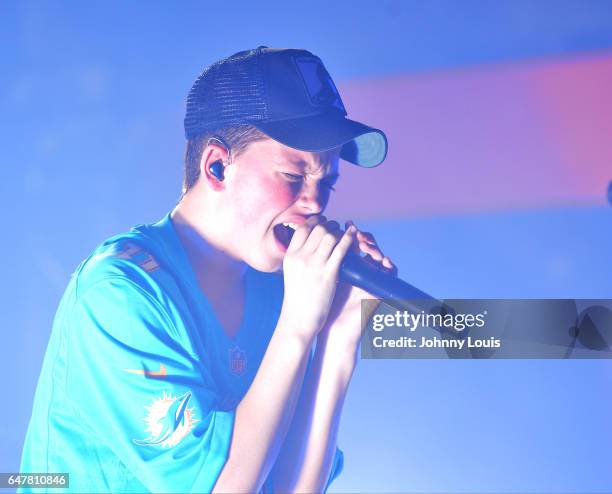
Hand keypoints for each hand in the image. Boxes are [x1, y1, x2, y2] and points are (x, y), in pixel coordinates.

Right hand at [279, 216, 357, 340]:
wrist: (300, 317)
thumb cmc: (297, 296)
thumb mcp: (291, 272)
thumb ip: (298, 256)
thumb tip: (307, 243)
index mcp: (290, 255)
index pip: (302, 228)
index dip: (315, 222)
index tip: (323, 223)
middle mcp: (301, 257)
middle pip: (318, 229)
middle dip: (329, 225)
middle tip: (335, 228)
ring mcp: (315, 265)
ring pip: (330, 236)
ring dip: (339, 231)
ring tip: (344, 234)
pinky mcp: (328, 273)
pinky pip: (340, 249)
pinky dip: (348, 239)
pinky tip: (353, 236)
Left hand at [320, 220, 397, 351]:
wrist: (330, 327)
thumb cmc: (321, 303)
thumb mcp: (319, 276)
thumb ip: (319, 257)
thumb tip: (310, 233)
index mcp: (345, 264)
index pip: (350, 241)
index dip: (348, 232)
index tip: (343, 225)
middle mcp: (359, 269)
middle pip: (366, 245)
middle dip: (363, 237)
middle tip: (356, 233)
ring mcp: (370, 279)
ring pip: (379, 256)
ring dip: (376, 248)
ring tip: (367, 246)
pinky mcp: (379, 290)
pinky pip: (389, 276)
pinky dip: (389, 267)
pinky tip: (384, 262)